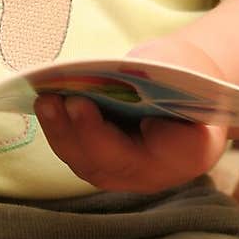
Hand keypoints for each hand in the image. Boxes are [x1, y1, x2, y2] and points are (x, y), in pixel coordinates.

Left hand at [34, 34, 228, 192]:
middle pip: (121, 162)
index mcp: (193, 148)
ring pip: (90, 163)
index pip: (182, 151)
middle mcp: (158, 172)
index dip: (165, 138)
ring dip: (64, 133)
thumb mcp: (179, 63)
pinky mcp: (100, 165)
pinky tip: (45, 104)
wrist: (175, 92)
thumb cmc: (180, 73)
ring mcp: (125, 175)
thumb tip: (126, 71)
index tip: (147, 120)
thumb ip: (162, 70)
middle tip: (74, 103)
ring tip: (47, 101)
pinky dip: (59, 130)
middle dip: (92, 134)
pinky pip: (76, 154)